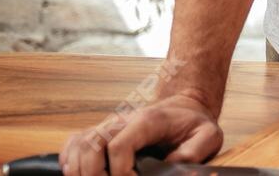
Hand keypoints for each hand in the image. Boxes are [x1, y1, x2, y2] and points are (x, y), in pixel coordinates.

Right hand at [60, 92, 222, 175]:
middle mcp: (122, 121)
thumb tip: (171, 167)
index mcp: (148, 121)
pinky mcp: (100, 134)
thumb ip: (194, 152)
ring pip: (79, 144)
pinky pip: (73, 143)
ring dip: (79, 170)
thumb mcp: (209, 135)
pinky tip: (80, 174)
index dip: (119, 172)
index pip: (119, 145)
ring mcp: (108, 127)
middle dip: (94, 174)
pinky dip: (70, 161)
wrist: (184, 108)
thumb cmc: (194, 124)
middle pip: (91, 145)